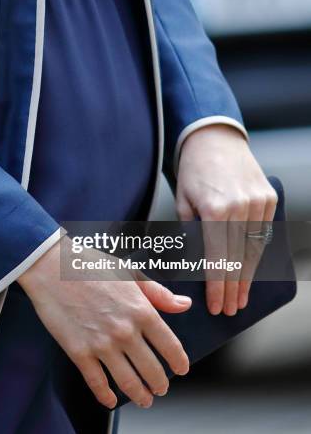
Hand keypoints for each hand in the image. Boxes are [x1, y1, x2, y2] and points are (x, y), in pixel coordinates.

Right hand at [18, 240, 190, 408]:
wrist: (50, 266)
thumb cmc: (88, 265)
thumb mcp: (128, 272)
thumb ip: (158, 292)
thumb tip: (184, 304)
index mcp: (141, 310)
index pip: (171, 347)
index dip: (179, 363)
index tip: (180, 368)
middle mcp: (125, 331)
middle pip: (152, 371)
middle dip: (160, 384)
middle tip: (160, 388)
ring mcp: (102, 344)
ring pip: (129, 382)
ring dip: (140, 396)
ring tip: (144, 398)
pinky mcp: (79, 351)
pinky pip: (97, 382)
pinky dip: (105, 395)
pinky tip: (110, 399)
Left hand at [176, 124, 277, 315]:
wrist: (215, 140)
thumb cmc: (192, 172)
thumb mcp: (182, 201)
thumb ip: (190, 232)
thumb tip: (197, 264)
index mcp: (214, 209)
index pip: (218, 258)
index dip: (217, 286)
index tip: (216, 306)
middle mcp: (240, 207)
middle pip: (238, 258)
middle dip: (232, 288)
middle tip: (229, 311)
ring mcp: (258, 202)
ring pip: (254, 249)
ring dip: (247, 277)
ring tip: (241, 299)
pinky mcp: (268, 199)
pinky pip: (263, 234)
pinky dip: (256, 255)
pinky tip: (250, 272)